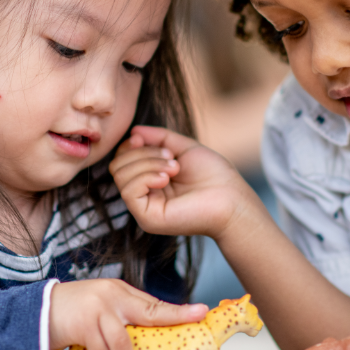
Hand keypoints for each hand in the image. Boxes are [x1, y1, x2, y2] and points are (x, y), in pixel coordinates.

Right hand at [48, 279, 206, 349]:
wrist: (34, 311)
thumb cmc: (70, 313)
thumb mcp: (99, 307)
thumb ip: (121, 316)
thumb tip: (147, 337)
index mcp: (118, 290)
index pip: (153, 303)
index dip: (178, 310)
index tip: (201, 312)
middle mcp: (111, 295)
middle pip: (148, 313)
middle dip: (171, 323)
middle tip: (187, 339)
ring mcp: (98, 308)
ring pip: (124, 343)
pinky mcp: (83, 324)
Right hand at [109, 125, 262, 240]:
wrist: (231, 198)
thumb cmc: (213, 175)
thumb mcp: (183, 147)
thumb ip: (158, 137)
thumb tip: (134, 131)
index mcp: (151, 180)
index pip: (122, 159)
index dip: (129, 145)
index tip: (142, 137)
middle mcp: (145, 195)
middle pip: (118, 165)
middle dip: (142, 153)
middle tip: (171, 157)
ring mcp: (144, 208)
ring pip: (121, 176)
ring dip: (148, 163)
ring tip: (174, 167)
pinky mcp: (147, 218)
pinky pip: (129, 191)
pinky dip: (146, 177)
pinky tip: (166, 177)